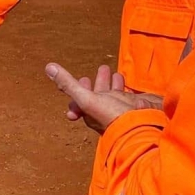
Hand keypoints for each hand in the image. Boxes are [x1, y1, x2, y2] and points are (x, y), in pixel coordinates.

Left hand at [45, 63, 162, 134]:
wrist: (145, 128)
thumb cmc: (113, 116)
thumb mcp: (86, 99)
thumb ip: (68, 84)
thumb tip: (48, 67)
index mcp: (92, 111)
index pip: (82, 100)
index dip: (79, 89)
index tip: (83, 79)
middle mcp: (106, 110)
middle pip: (100, 93)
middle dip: (99, 82)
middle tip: (101, 70)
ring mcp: (121, 107)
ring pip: (114, 92)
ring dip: (112, 82)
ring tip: (112, 72)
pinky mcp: (135, 104)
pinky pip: (128, 93)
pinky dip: (125, 85)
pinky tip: (128, 80)